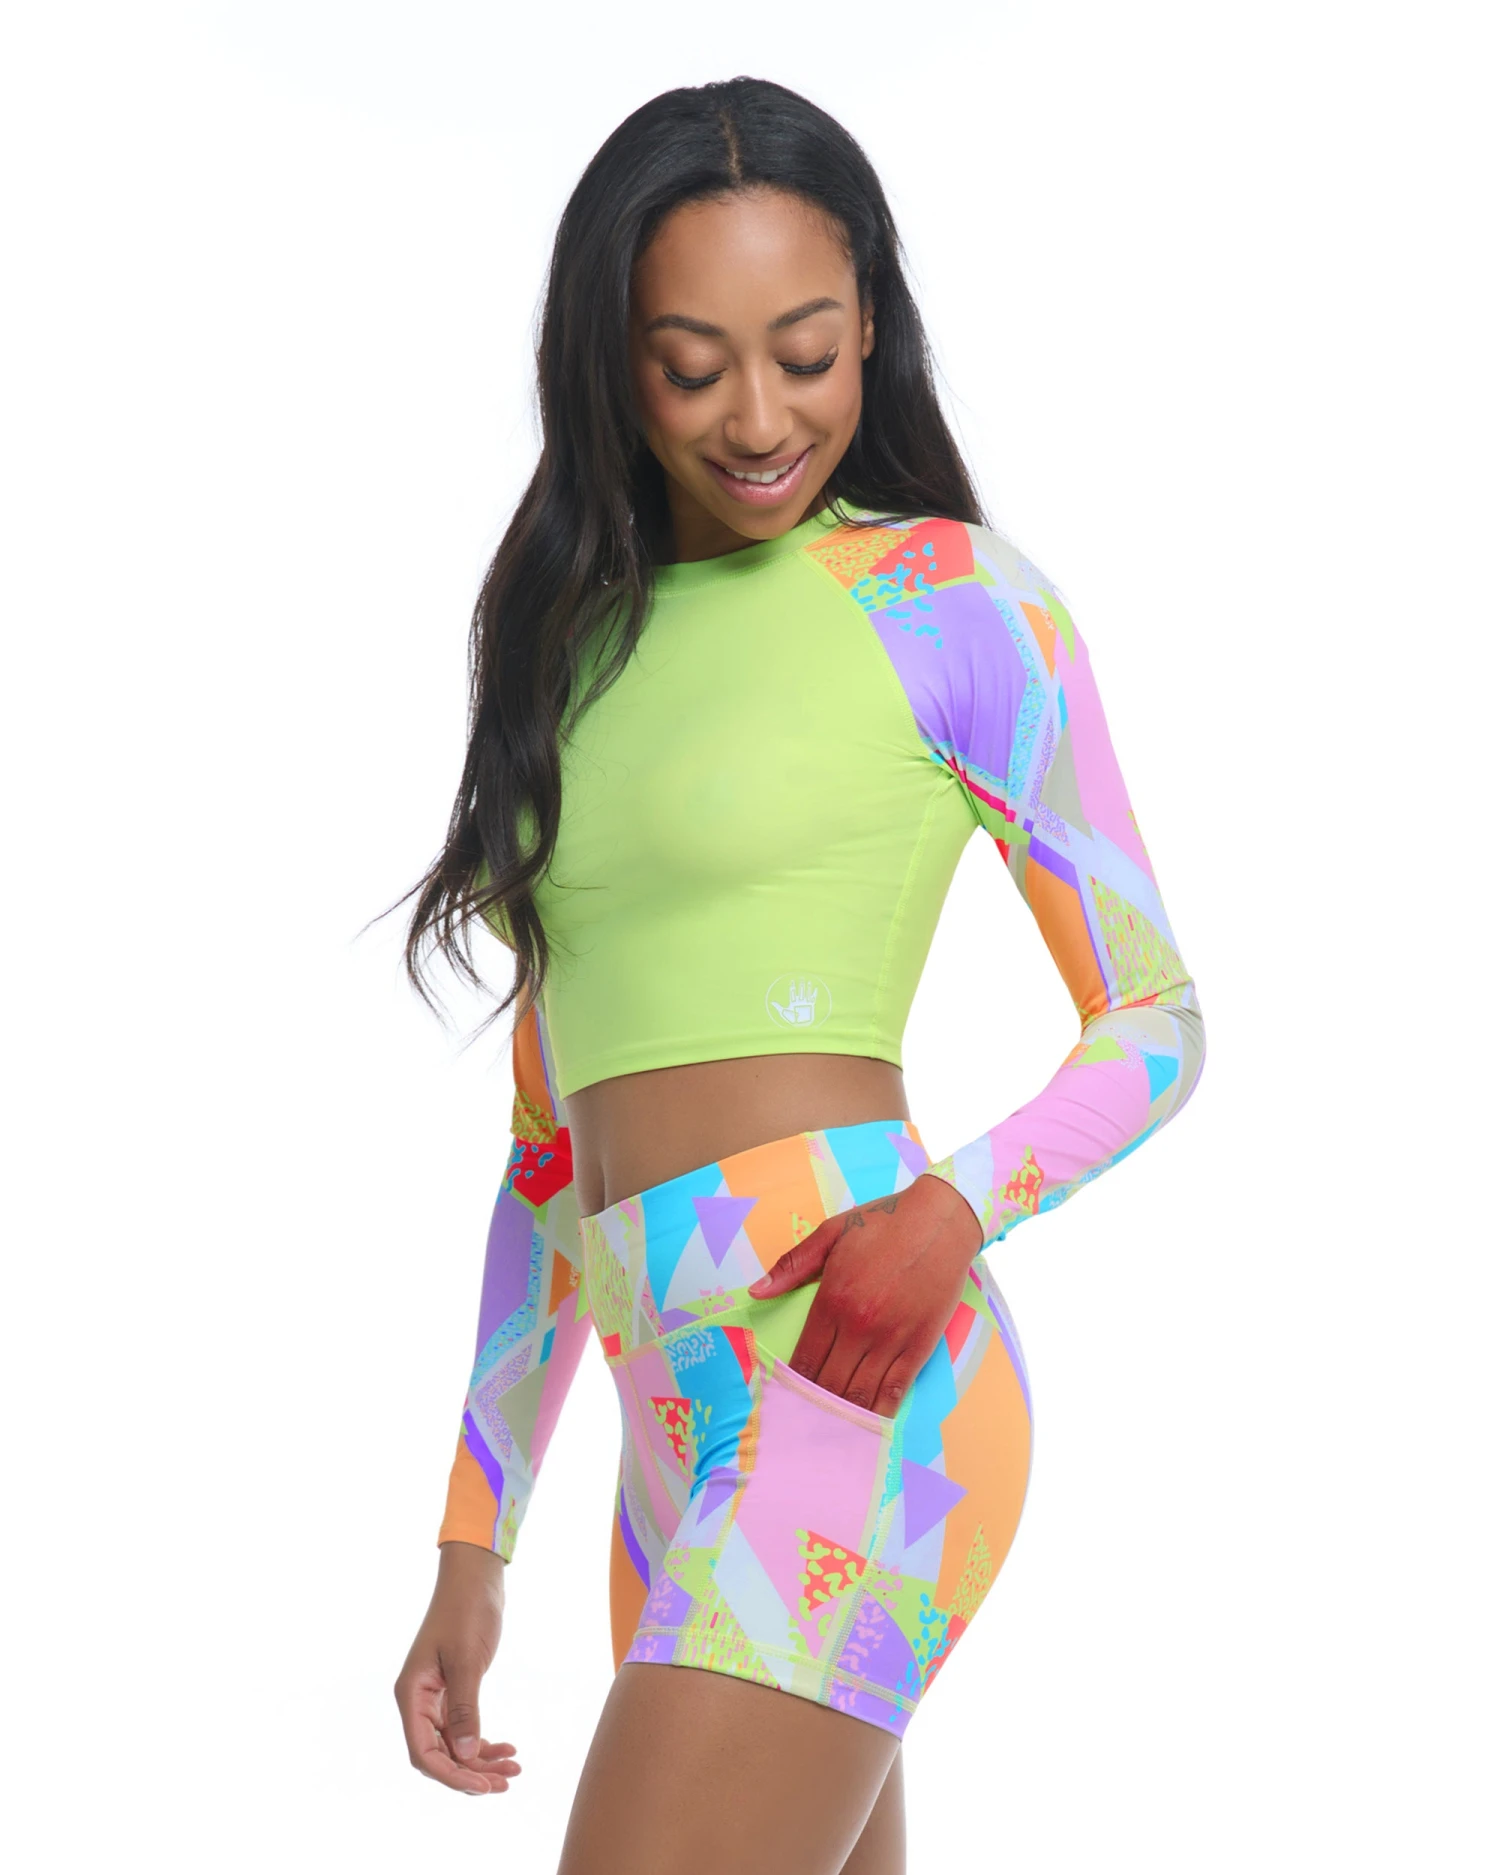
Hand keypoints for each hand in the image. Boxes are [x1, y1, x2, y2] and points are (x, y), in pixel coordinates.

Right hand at [394, 1541, 520, 1795]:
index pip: (423, 1752)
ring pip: (454, 1745)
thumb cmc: (466, 1610)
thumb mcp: (467, 1659)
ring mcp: (435, 1697)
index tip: (484, 1786)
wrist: (476, 1576)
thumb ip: (465, 1709)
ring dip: (481, 1761)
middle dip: (471, 1773)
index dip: (452, 1775)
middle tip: (506, 1782)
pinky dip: (484, 1742)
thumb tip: (466, 1756)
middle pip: (438, 1755)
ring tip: (515, 1769)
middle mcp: (418, 1700)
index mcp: (411, 1694)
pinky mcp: (454, 1690)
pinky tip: (509, 1747)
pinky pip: (464, 1728)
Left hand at [747, 1172, 983, 1416]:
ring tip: (829, 1429)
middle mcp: (859, 1326)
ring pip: (860, 1392)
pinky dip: (880, 1410)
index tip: (784, 1397)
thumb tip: (756, 1291)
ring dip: (843, 1414)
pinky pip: (896, 1389)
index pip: (804, 1358)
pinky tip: (869, 1422)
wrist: (941, 1221)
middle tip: (802, 1421)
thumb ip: (791, 1265)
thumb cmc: (884, 1223)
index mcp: (832, 1300)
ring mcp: (891, 1339)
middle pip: (829, 1382)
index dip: (792, 1383)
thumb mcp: (831, 1233)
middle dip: (813, 1405)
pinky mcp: (920, 1345)